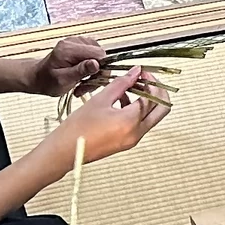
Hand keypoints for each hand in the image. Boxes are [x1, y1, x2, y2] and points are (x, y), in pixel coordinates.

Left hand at [22, 35, 107, 98]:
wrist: (38, 77)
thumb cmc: (47, 81)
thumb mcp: (63, 80)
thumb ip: (80, 71)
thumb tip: (96, 63)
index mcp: (68, 49)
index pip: (98, 53)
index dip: (100, 69)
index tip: (92, 81)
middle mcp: (73, 41)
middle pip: (100, 54)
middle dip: (97, 72)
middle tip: (86, 85)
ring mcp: (77, 42)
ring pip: (99, 55)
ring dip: (95, 71)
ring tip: (83, 82)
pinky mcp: (79, 45)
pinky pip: (94, 55)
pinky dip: (92, 67)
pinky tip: (83, 75)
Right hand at [43, 66, 168, 167]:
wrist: (63, 152)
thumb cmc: (77, 129)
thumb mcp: (100, 100)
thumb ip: (121, 84)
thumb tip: (135, 72)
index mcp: (131, 122)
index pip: (153, 97)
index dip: (150, 81)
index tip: (141, 72)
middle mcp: (136, 133)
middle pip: (161, 109)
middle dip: (156, 91)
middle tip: (144, 79)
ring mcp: (133, 140)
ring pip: (151, 116)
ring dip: (146, 100)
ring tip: (129, 87)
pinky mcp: (126, 142)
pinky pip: (140, 124)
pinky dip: (136, 110)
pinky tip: (121, 99)